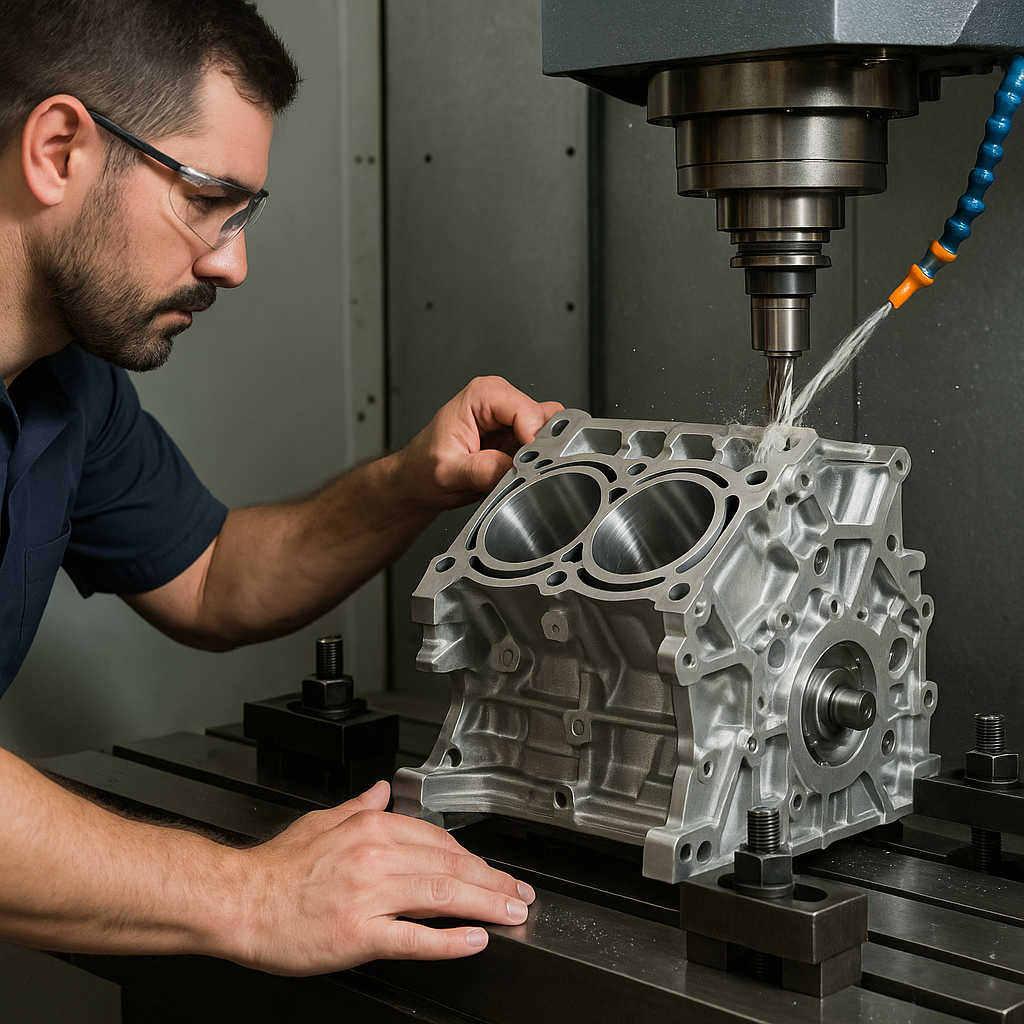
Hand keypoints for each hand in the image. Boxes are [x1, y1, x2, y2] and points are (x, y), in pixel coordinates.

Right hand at [234, 780, 534, 975]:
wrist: (236, 901)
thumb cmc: (274, 868)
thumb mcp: (320, 820)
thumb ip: (357, 807)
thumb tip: (382, 792)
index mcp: (369, 827)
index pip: (437, 840)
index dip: (473, 857)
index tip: (492, 869)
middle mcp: (374, 855)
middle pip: (449, 865)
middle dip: (492, 880)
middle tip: (519, 893)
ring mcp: (368, 895)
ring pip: (442, 895)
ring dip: (485, 904)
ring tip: (510, 912)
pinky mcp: (357, 934)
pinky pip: (414, 936)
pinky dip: (449, 939)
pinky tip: (474, 940)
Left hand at [394, 376, 562, 509]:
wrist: (418, 480)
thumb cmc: (423, 466)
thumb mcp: (447, 472)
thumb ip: (482, 470)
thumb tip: (514, 470)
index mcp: (482, 396)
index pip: (527, 410)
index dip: (535, 438)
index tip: (531, 463)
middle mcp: (500, 401)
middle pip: (545, 417)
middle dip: (541, 447)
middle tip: (525, 470)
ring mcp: (511, 419)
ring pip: (550, 431)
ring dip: (540, 455)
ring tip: (516, 472)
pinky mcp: (518, 437)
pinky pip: (544, 446)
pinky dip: (538, 462)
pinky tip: (518, 472)